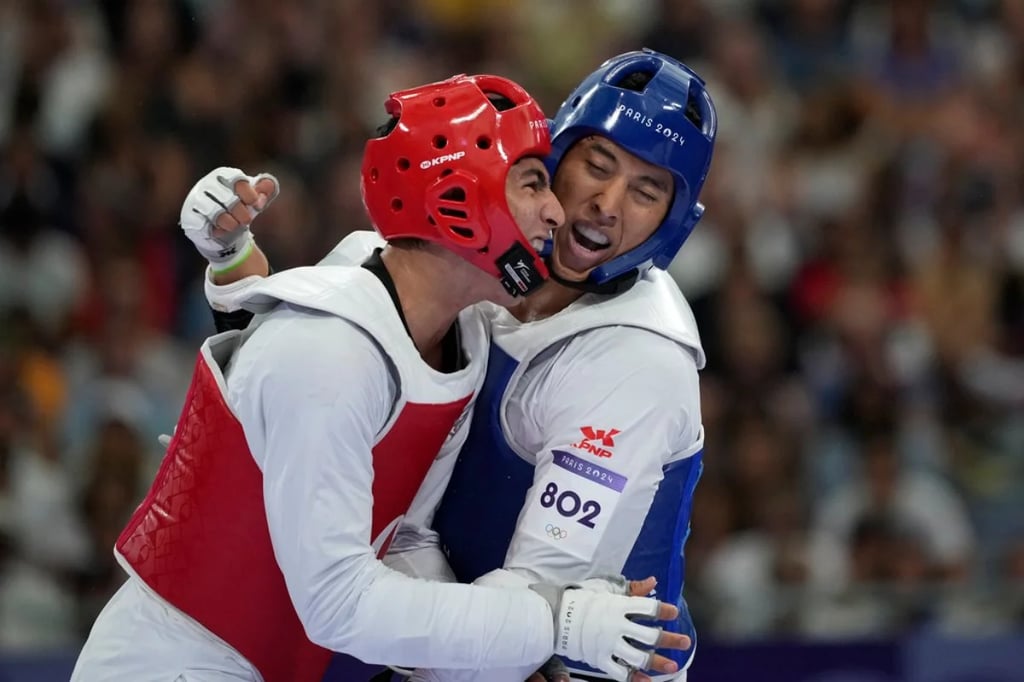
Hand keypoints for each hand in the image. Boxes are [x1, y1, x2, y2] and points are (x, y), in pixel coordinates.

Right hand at [180, 167, 279, 271]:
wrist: (223, 230)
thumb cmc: (240, 209)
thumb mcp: (254, 198)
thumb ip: (264, 190)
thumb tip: (269, 185)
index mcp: (223, 175)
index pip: (236, 179)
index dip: (249, 194)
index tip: (256, 205)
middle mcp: (207, 184)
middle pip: (226, 197)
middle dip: (241, 212)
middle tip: (248, 220)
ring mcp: (196, 200)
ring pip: (214, 211)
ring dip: (230, 222)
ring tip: (236, 226)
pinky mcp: (190, 218)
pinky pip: (203, 225)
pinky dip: (216, 231)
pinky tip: (222, 232)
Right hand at [530, 577, 691, 681]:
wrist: (555, 617)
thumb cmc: (581, 600)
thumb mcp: (606, 589)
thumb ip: (632, 589)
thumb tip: (653, 582)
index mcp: (618, 606)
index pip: (647, 608)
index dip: (663, 611)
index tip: (674, 613)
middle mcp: (616, 626)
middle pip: (649, 636)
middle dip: (670, 640)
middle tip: (685, 642)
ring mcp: (608, 644)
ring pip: (638, 657)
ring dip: (657, 662)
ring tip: (673, 665)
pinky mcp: (600, 658)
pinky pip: (620, 673)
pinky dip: (635, 679)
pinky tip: (648, 681)